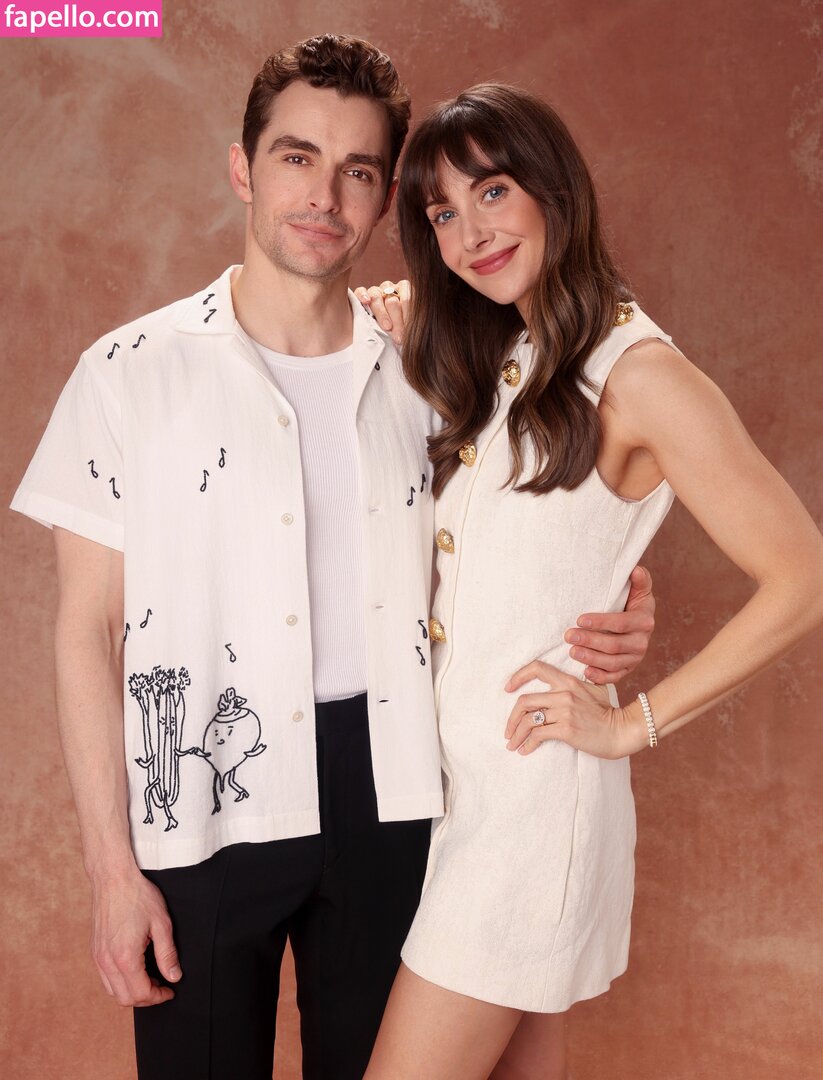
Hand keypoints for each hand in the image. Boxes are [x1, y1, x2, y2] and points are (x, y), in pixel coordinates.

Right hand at [90, 870, 180, 1006]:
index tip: (170, 990)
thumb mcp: (161, 923)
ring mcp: (98, 957)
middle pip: (125, 998)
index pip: (141, 993)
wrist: (113, 878)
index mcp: (124, 957)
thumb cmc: (138, 896)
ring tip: (150, 978)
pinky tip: (135, 968)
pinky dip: (121, 982)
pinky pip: (106, 978)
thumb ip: (168, 954)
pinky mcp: (95, 951)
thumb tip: (174, 977)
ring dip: (132, 991)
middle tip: (162, 986)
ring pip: (113, 991)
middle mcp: (107, 961)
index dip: (158, 997)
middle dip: (146, 998)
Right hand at [353, 280, 410, 345]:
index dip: (409, 316)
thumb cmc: (396, 329)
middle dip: (397, 320)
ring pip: (377, 297)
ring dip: (382, 314)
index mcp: (405, 291)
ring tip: (387, 327)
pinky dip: (363, 296)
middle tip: (399, 337)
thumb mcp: (405, 326)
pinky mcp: (360, 294)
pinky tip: (366, 301)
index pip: (408, 299)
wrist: (376, 333)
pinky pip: (361, 291)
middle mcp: (390, 288)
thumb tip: (413, 335)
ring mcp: (375, 290)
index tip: (410, 332)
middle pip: (392, 301)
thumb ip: (409, 325)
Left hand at [504, 661, 647, 758]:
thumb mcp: (593, 691)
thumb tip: (554, 691)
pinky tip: (525, 750)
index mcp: (569, 681)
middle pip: (525, 701)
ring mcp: (565, 711)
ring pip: (528, 720)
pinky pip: (538, 735)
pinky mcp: (566, 729)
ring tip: (512, 745)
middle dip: (511, 718)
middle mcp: (564, 693)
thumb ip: (574, 687)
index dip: (518, 676)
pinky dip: (527, 744)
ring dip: (516, 734)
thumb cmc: (608, 714)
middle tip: (508, 731)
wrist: (623, 730)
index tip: (507, 688)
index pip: (537, 668)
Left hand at [564, 565, 655, 683]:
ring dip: (591, 658)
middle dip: (589, 641)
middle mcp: (642, 642)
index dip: (600, 622)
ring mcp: (635, 658)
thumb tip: (636, 570)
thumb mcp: (639, 591)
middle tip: (569, 636)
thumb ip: (640, 581)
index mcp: (644, 621)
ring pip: (612, 663)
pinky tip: (585, 672)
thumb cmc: (633, 603)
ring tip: (572, 652)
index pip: (620, 623)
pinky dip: (600, 677)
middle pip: (614, 645)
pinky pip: (614, 677)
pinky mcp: (628, 669)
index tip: (580, 619)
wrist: (639, 624)